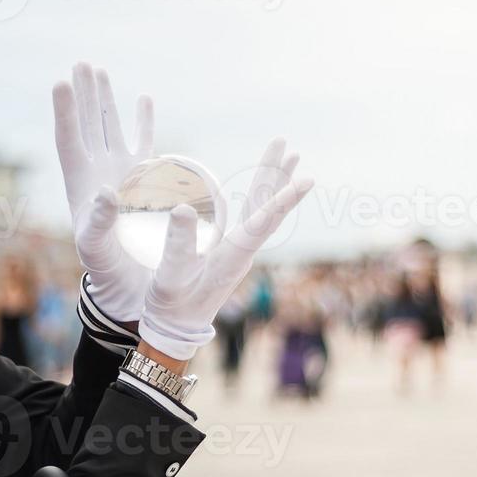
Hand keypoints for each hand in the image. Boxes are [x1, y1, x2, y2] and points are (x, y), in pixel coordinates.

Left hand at [53, 62, 153, 321]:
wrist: (130, 289)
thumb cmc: (108, 272)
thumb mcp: (96, 249)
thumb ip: (98, 222)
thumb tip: (106, 190)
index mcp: (82, 186)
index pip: (70, 141)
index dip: (66, 113)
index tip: (61, 83)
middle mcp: (99, 174)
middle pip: (88, 126)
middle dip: (84, 95)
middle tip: (80, 64)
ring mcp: (121, 175)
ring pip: (111, 128)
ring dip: (105, 101)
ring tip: (98, 70)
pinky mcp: (145, 183)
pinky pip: (144, 144)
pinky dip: (143, 122)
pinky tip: (144, 99)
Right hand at [138, 137, 311, 360]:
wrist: (174, 330)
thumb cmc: (171, 306)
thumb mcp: (169, 276)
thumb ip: (177, 245)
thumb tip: (184, 207)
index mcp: (233, 256)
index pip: (263, 221)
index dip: (284, 199)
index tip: (306, 179)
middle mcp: (243, 251)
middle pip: (266, 207)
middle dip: (277, 175)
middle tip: (288, 145)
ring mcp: (238, 251)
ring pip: (261, 209)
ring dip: (273, 182)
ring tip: (289, 156)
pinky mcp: (230, 252)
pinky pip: (251, 216)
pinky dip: (261, 197)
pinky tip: (263, 188)